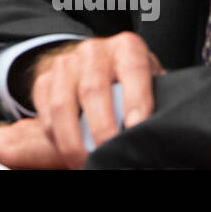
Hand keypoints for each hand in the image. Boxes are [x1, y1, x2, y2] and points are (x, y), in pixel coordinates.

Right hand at [30, 32, 164, 167]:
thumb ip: (158, 100)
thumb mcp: (151, 82)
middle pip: (92, 90)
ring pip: (62, 105)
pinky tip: (71, 154)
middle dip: (101, 129)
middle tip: (110, 155)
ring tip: (87, 163)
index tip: (136, 126)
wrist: (98, 64)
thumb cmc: (131, 81)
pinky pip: (45, 114)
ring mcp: (65, 65)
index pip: (132, 68)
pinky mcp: (44, 81)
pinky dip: (56, 138)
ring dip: (73, 142)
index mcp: (126, 48)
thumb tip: (166, 131)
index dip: (135, 98)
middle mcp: (93, 51)